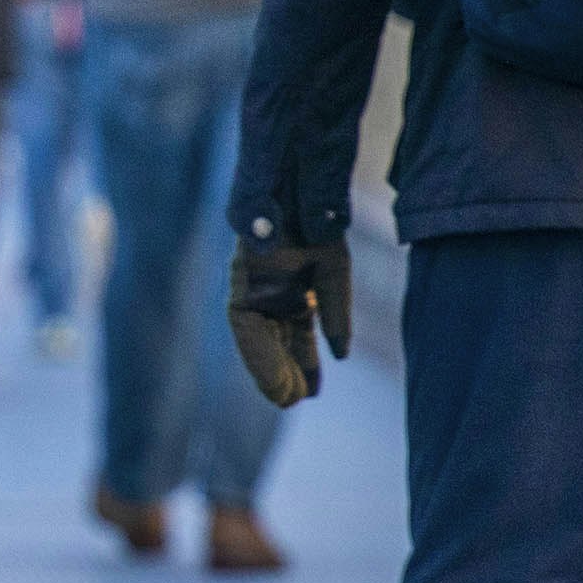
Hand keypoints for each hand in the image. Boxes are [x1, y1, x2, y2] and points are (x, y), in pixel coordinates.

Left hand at [227, 238, 353, 407]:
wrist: (302, 182)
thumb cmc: (317, 224)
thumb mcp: (333, 274)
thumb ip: (334, 312)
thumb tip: (342, 355)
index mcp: (287, 289)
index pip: (289, 334)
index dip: (300, 363)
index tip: (310, 391)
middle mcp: (265, 290)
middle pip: (270, 341)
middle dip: (282, 373)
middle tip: (294, 400)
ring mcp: (250, 285)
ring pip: (255, 339)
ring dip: (268, 370)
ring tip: (283, 399)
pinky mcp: (240, 279)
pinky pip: (244, 325)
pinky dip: (258, 353)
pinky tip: (272, 377)